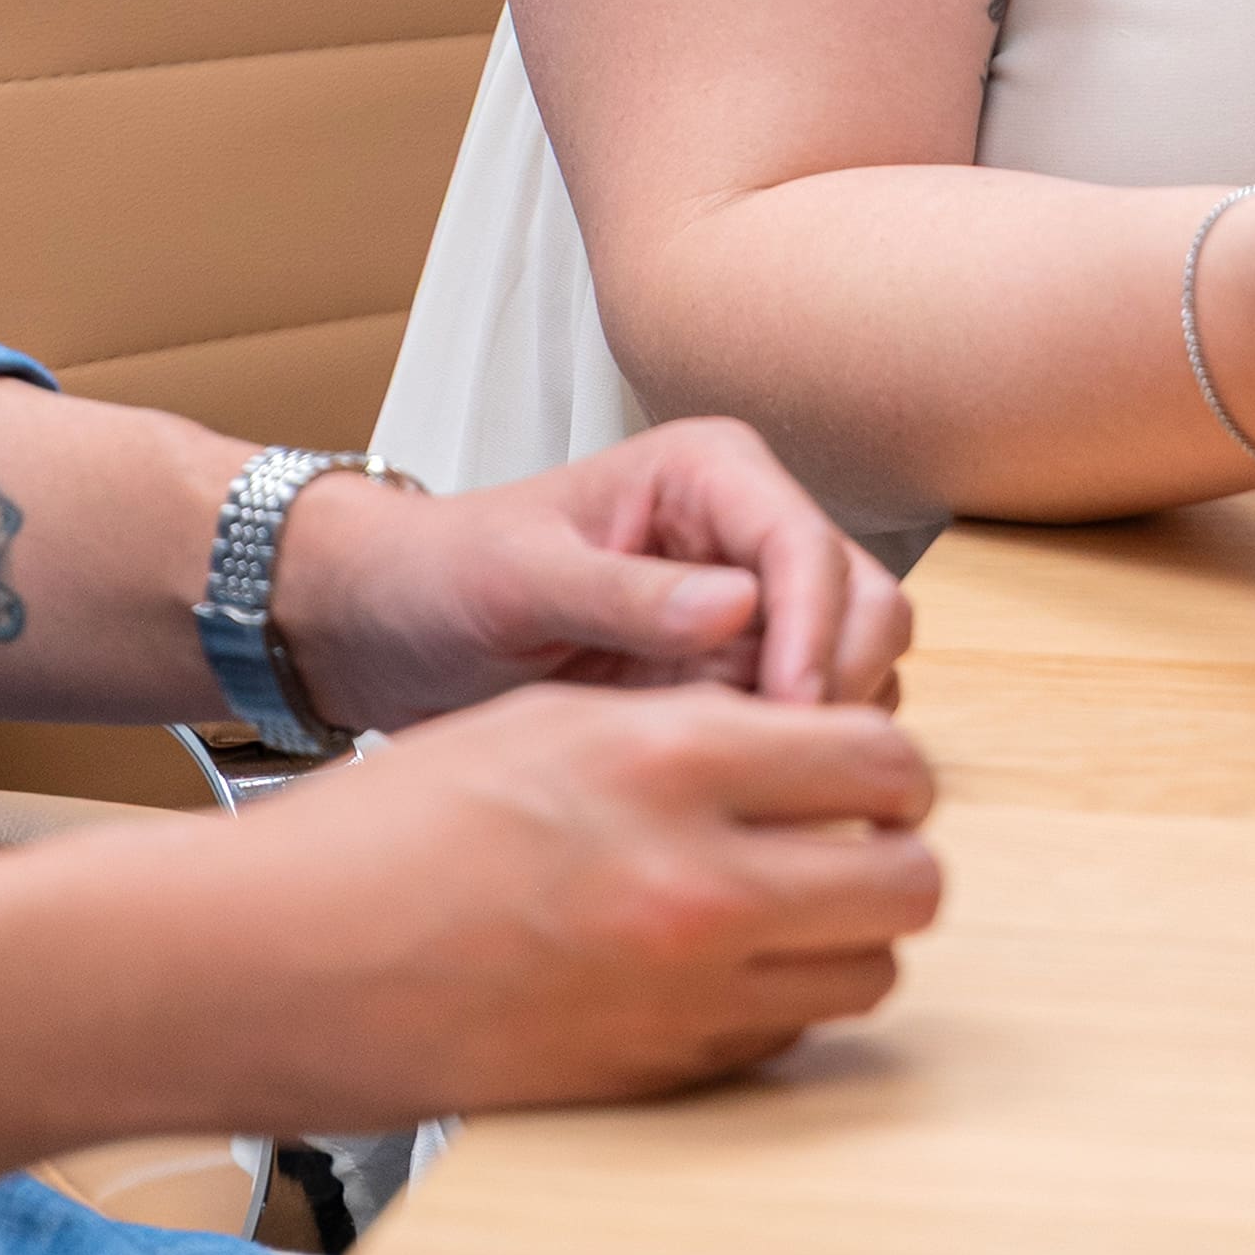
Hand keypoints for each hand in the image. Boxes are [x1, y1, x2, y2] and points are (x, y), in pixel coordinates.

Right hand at [183, 683, 942, 1126]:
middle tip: (848, 835)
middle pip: (910, 878)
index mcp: (669, 758)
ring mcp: (684, 993)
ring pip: (869, 969)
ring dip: (845, 931)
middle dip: (893, 850)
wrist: (285, 960)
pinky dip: (777, 998)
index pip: (882, 756)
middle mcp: (697, 881)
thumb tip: (802, 732)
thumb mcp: (552, 716)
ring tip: (782, 899)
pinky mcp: (658, 1074)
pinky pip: (788, 1035)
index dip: (886, 757)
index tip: (862, 763)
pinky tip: (711, 961)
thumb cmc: (393, 827)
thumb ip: (695, 718)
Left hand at [274, 419, 912, 728]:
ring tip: (722, 767)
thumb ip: (621, 593)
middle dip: (835, 682)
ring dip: (813, 725)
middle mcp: (747, 530)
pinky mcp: (734, 675)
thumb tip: (739, 608)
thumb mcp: (517, 580)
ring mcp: (750, 608)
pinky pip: (803, 720)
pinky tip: (713, 781)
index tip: (786, 712)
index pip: (808, 547)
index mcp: (708, 473)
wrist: (390, 627)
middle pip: (863, 605)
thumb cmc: (440, 576)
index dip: (813, 631)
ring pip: (853, 668)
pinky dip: (783, 755)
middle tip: (771, 760)